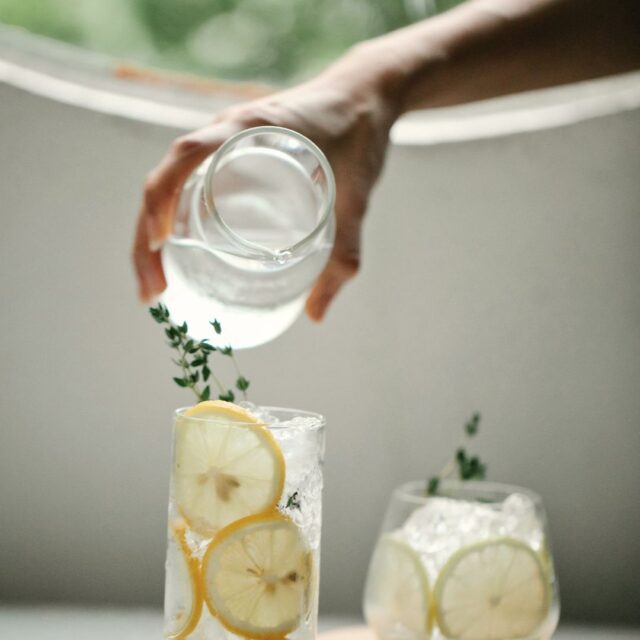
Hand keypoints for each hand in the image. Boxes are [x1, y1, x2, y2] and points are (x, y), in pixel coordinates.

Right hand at [132, 47, 398, 320]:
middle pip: (164, 179)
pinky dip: (176, 217)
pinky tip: (181, 251)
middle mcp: (228, 132)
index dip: (161, 198)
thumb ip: (344, 254)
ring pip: (172, 185)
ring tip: (158, 281)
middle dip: (147, 237)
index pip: (186, 155)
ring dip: (155, 230)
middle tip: (154, 291)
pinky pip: (192, 184)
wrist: (366, 95)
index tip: (159, 246)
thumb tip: (316, 316)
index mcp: (251, 128)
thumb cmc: (362, 136)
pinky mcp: (233, 154)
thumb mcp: (356, 198)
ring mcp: (226, 142)